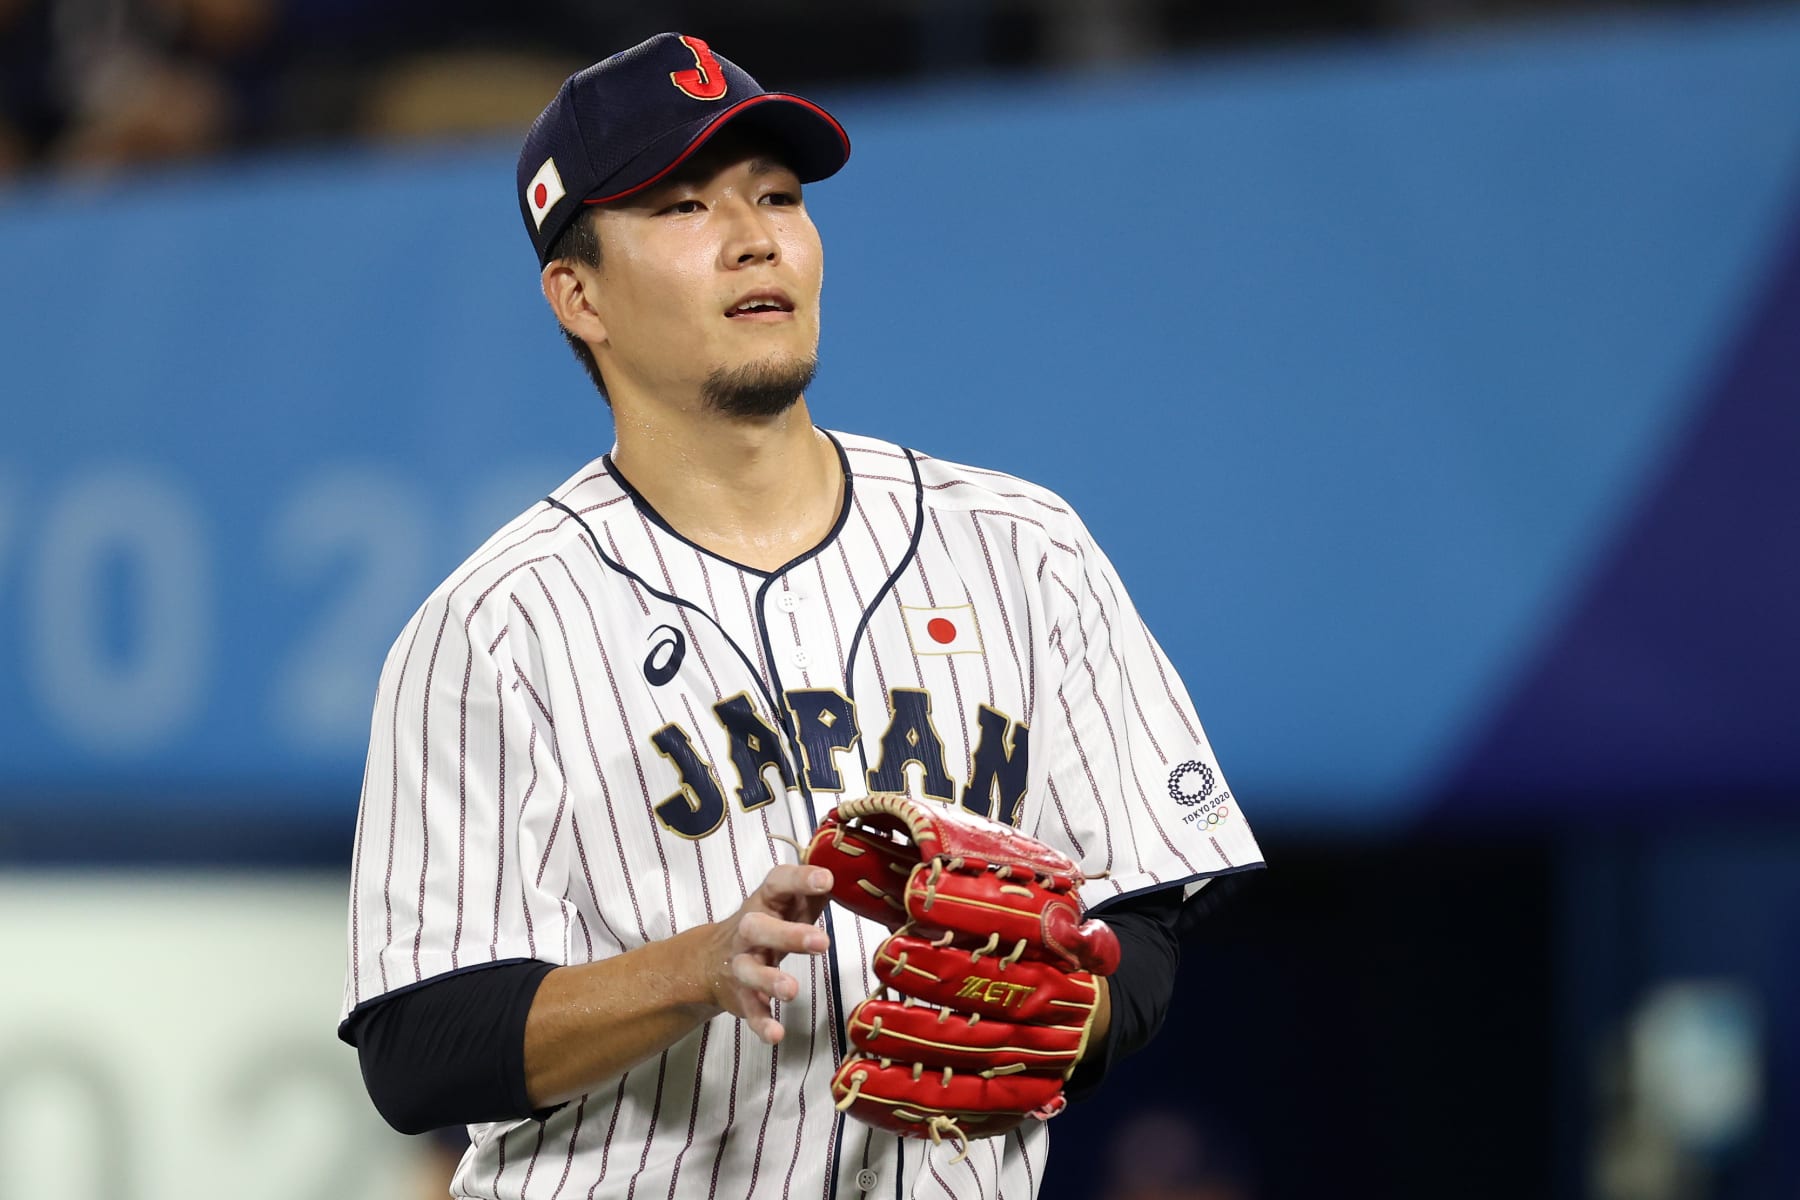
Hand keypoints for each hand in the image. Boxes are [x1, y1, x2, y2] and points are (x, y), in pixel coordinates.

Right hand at [699, 864, 832, 1044]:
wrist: (711, 961)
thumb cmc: (768, 923)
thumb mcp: (788, 902)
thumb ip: (815, 890)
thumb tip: (847, 876)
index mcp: (765, 901)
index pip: (779, 883)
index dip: (801, 879)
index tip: (826, 879)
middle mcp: (748, 930)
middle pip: (758, 927)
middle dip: (788, 934)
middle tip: (821, 942)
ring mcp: (742, 964)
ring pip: (750, 970)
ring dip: (770, 980)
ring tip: (792, 991)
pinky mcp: (741, 996)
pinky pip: (750, 1010)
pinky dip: (761, 1023)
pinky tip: (776, 1035)